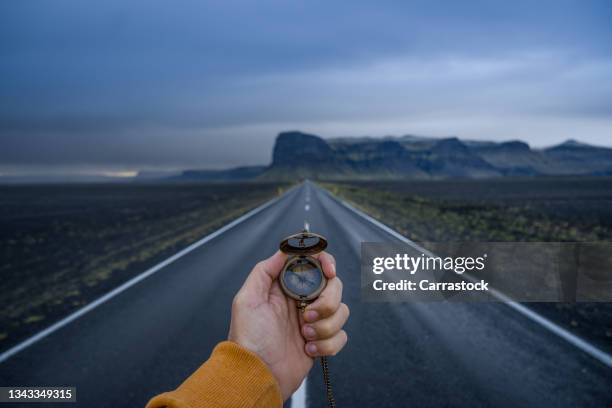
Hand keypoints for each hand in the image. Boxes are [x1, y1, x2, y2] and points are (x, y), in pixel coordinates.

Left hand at [228, 251, 348, 399]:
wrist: (257, 375)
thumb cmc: (249, 339)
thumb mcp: (247, 300)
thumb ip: (264, 271)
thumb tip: (284, 250)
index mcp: (287, 288)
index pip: (315, 264)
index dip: (326, 262)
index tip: (329, 271)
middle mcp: (303, 301)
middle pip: (334, 286)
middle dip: (327, 301)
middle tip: (307, 316)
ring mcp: (314, 322)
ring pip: (341, 311)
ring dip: (325, 326)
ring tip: (304, 336)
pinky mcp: (322, 342)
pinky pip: (341, 336)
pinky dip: (328, 344)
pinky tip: (308, 349)